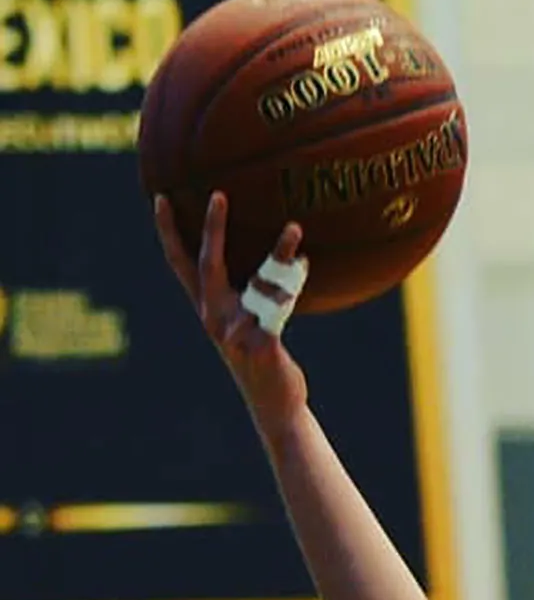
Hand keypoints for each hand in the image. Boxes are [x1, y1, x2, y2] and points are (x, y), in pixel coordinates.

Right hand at [154, 191, 309, 425]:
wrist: (275, 404)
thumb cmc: (264, 358)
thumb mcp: (253, 322)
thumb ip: (256, 293)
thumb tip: (286, 254)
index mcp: (208, 308)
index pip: (181, 263)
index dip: (169, 231)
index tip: (161, 196)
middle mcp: (214, 317)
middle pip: (207, 264)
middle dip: (211, 228)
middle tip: (217, 194)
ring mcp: (235, 332)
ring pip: (256, 283)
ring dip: (278, 254)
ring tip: (294, 227)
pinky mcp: (261, 344)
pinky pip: (279, 307)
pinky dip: (292, 283)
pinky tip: (305, 261)